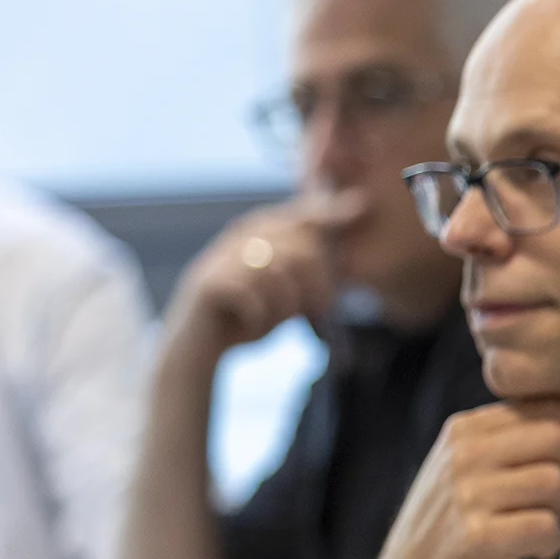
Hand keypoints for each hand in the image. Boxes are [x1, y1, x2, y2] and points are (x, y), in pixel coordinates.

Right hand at [160, 195, 362, 360]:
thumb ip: (308, 277)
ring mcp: (221, 257)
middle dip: (317, 286)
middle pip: (299, 249)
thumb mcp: (286, 297)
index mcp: (260, 236)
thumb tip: (346, 262)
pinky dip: (260, 317)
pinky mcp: (208, 282)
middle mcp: (239, 238)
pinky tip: (251, 325)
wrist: (199, 350)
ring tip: (276, 323)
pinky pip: (252, 295)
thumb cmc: (248, 320)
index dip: (330, 212)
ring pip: (277, 273)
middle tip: (317, 314)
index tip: (360, 208)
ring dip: (286, 308)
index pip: (301, 216)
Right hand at [365, 399, 559, 558]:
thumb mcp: (475, 474)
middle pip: (556, 438)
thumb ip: (522, 445)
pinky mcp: (477, 538)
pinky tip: (534, 552)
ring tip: (539, 527)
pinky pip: (546, 526)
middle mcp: (462, 454)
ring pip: (555, 482)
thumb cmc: (455, 531)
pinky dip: (550, 543)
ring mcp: (466, 495)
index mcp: (464, 430)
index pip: (542, 406)